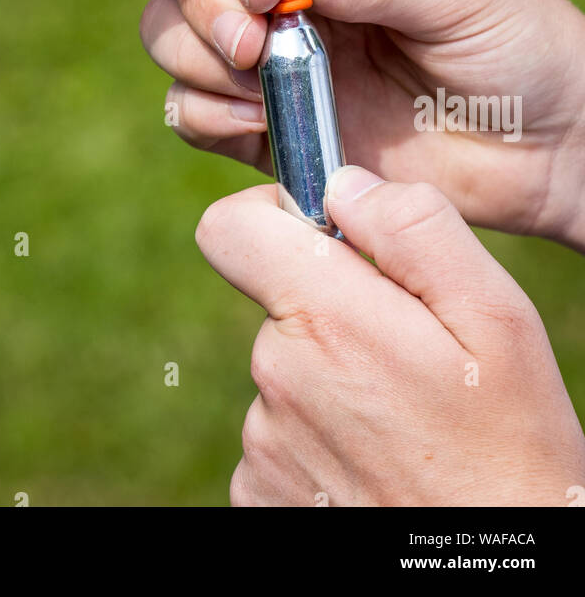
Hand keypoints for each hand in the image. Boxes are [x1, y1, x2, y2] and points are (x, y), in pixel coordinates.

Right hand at [140, 0, 584, 250]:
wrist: (547, 150)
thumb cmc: (519, 44)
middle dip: (201, 7)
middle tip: (250, 46)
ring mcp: (272, 58)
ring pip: (172, 38)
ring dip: (195, 60)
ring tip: (258, 91)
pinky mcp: (267, 126)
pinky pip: (190, 111)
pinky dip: (203, 114)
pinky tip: (258, 124)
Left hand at [196, 170, 584, 506]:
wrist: (493, 579)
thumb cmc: (513, 453)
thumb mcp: (497, 321)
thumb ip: (414, 230)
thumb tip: (343, 185)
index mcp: (326, 320)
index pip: (230, 228)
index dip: (275, 216)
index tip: (329, 238)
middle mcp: (276, 380)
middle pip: (280, 304)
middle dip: (337, 311)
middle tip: (414, 358)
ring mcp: (263, 448)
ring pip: (288, 373)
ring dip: (336, 383)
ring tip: (408, 425)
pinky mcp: (260, 500)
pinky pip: (283, 438)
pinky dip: (324, 444)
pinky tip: (382, 467)